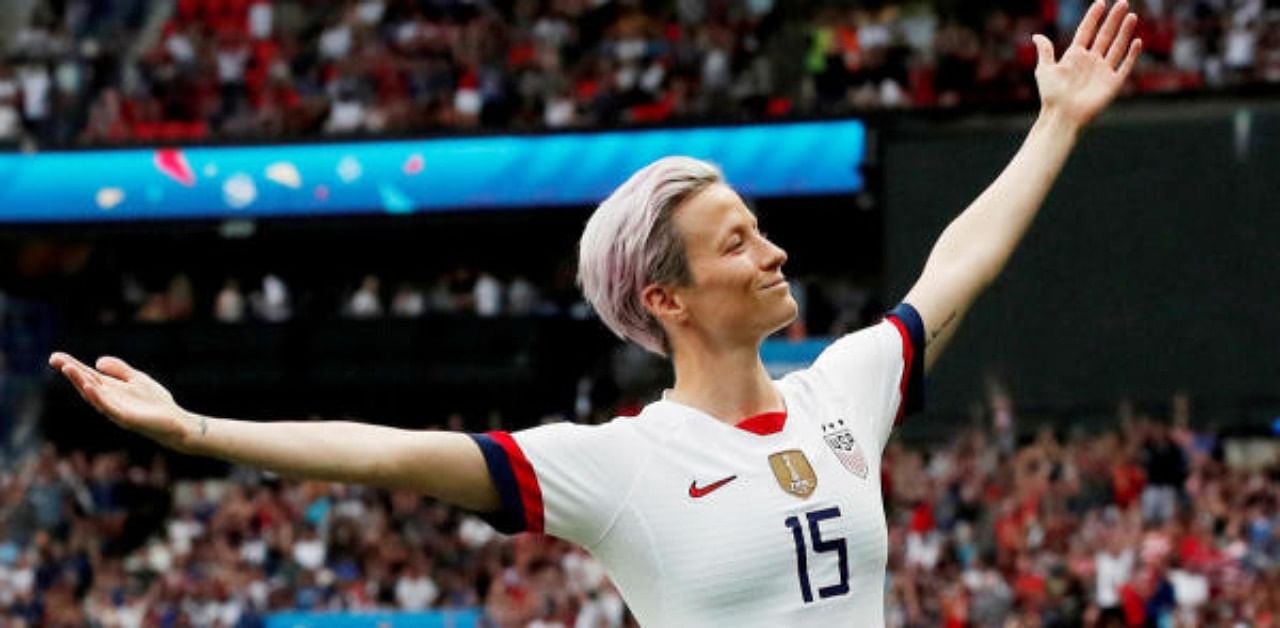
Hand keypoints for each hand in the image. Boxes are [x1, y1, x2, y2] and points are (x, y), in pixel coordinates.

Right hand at [49, 352, 193, 449]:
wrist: (176, 422)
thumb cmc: (155, 403)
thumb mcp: (137, 379)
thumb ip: (119, 370)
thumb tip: (97, 361)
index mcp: (111, 390)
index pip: (88, 376)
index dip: (72, 366)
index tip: (55, 356)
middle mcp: (109, 400)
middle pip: (86, 385)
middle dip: (72, 372)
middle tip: (55, 360)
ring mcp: (116, 410)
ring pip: (94, 396)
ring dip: (80, 382)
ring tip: (69, 368)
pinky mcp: (126, 419)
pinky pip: (108, 408)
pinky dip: (98, 398)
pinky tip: (90, 387)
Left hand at [1033, 0, 1141, 126]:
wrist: (1062, 116)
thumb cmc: (1051, 95)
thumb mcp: (1045, 70)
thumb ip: (1045, 52)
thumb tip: (1036, 35)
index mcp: (1075, 56)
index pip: (1087, 31)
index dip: (1093, 17)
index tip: (1101, 2)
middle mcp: (1091, 61)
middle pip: (1105, 35)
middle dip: (1114, 19)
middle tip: (1123, 2)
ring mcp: (1103, 71)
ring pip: (1117, 46)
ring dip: (1124, 32)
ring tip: (1131, 16)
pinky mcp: (1112, 83)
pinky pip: (1124, 66)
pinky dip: (1131, 54)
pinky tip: (1136, 41)